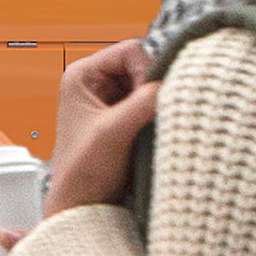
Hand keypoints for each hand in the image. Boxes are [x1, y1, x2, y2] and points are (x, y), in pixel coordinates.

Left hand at [46, 40, 162, 213]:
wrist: (83, 205)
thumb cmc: (82, 172)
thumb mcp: (111, 134)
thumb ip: (140, 105)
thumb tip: (173, 84)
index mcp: (82, 75)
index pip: (130, 50)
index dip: (146, 71)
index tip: (147, 101)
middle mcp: (97, 82)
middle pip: (145, 65)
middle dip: (154, 89)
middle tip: (153, 117)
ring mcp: (113, 100)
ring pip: (153, 86)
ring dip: (159, 104)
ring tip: (152, 129)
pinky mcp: (128, 118)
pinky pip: (155, 104)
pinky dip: (161, 116)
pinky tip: (156, 134)